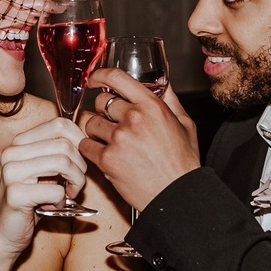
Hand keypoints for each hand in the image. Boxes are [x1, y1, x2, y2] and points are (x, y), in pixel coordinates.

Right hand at [0, 117, 88, 257]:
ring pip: (63, 163)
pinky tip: (53, 207)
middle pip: (64, 144)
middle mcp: (11, 153)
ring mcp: (10, 173)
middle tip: (75, 184)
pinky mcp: (15, 195)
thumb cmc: (28, 203)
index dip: (80, 141)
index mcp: (18, 143)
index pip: (59, 125)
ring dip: (75, 182)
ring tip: (68, 194)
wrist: (2, 234)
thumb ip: (56, 153)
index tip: (81, 161)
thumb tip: (86, 142)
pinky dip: (62, 202)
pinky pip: (56, 191)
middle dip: (80, 166)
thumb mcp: (42, 172)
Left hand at [78, 68, 200, 210]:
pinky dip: (91, 150)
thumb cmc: (182, 163)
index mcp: (152, 106)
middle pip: (101, 102)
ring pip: (91, 124)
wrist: (176, 194)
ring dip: (97, 132)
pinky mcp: (107, 159)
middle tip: (114, 125)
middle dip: (104, 112)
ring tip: (113, 143)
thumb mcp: (184, 124)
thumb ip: (169, 101)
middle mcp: (134, 118)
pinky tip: (106, 155)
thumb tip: (161, 84)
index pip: (117, 78)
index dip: (100, 75)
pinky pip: (86, 145)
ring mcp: (119, 138)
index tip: (94, 79)